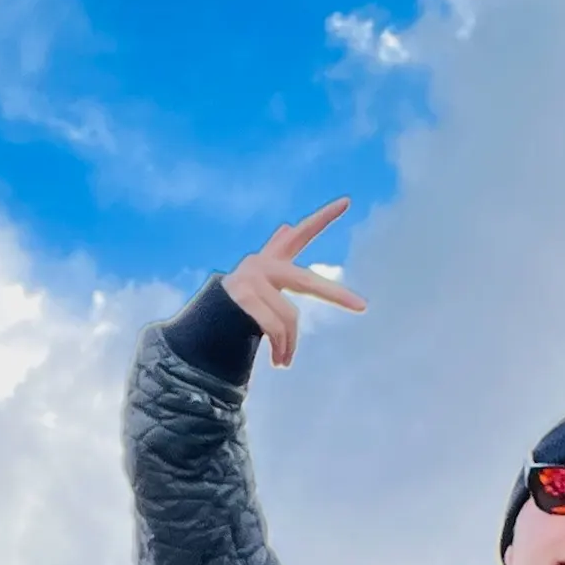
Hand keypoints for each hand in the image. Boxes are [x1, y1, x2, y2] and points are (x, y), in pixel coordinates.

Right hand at [222, 198, 367, 367]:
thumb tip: (287, 225)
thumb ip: (275, 251)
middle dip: (337, 295)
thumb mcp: (259, 278)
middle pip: (307, 282)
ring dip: (289, 345)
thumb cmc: (236, 305)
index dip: (323, 218)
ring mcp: (252, 280)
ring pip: (289, 318)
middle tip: (362, 306)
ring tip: (285, 362)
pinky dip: (280, 347)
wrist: (203, 324)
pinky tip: (279, 359)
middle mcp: (262, 264)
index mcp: (270, 259)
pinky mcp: (244, 297)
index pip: (300, 234)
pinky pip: (275, 327)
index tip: (347, 202)